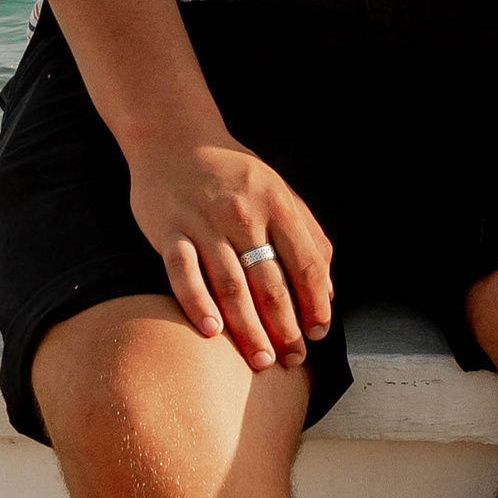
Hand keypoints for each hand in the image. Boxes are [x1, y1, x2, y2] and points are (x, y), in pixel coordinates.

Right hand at [124, 133, 334, 372]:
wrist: (174, 137)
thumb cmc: (234, 174)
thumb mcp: (279, 192)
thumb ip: (308, 236)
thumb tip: (328, 291)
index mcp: (277, 204)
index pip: (306, 264)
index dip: (315, 303)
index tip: (318, 334)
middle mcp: (243, 214)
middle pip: (270, 283)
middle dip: (285, 328)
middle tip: (292, 360)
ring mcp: (204, 222)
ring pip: (230, 286)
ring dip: (248, 328)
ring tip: (260, 360)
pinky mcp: (169, 229)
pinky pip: (183, 273)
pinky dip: (198, 303)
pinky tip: (212, 332)